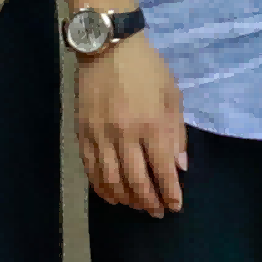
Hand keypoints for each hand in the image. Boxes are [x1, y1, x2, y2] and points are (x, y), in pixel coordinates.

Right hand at [74, 35, 189, 215]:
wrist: (108, 49)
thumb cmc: (147, 69)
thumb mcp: (172, 96)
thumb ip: (176, 133)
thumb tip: (180, 166)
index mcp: (151, 125)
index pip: (161, 169)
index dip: (170, 192)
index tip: (175, 206)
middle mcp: (124, 135)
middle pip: (136, 180)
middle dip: (149, 201)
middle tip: (157, 213)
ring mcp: (100, 136)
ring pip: (111, 180)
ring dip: (126, 199)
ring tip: (137, 207)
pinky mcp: (82, 134)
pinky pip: (91, 169)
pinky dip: (101, 187)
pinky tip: (111, 196)